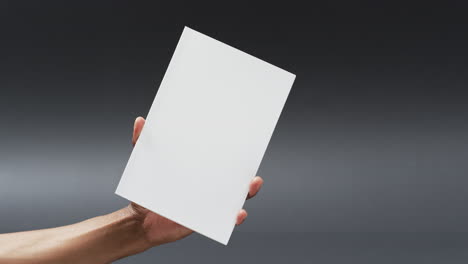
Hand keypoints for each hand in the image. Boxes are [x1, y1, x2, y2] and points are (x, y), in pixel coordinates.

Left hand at [127, 117, 263, 245]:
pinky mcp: (205, 219)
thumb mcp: (142, 164)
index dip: (234, 150)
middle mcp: (206, 185)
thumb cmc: (144, 191)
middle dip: (247, 170)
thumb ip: (141, 143)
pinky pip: (225, 219)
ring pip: (235, 197)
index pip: (219, 158)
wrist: (139, 221)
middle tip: (252, 165)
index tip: (246, 139)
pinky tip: (237, 213)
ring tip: (250, 186)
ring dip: (247, 192)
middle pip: (234, 177)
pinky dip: (235, 217)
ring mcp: (208, 202)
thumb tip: (140, 121)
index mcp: (196, 169)